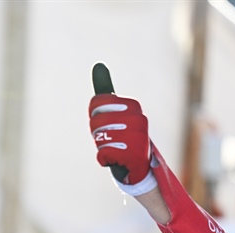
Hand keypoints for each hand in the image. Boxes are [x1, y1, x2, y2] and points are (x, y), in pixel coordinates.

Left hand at [89, 63, 150, 185]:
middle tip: (112, 140)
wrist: (138, 166)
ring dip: (103, 147)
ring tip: (117, 150)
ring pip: (100, 139)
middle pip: (96, 122)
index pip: (97, 105)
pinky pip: (104, 154)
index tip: (107, 124)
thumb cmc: (123, 138)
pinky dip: (104, 159)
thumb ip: (106, 92)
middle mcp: (138, 119)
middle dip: (98, 133)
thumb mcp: (114, 112)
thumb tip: (98, 65)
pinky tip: (116, 160)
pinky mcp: (134, 155)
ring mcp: (138, 137)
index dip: (95, 117)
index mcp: (133, 106)